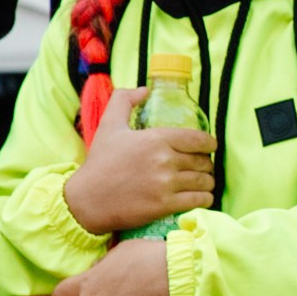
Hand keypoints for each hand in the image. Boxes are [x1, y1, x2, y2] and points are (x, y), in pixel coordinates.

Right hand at [60, 86, 215, 237]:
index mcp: (156, 139)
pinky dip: (204, 198)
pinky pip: (199, 200)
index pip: (198, 139)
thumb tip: (144, 90)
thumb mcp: (109, 125)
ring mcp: (166, 184)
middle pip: (203, 161)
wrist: (86, 200)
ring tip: (202, 183)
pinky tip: (201, 197)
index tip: (210, 147)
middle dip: (206, 164)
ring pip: (204, 181)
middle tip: (201, 168)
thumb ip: (124, 101)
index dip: (209, 143)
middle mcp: (164, 160)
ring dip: (207, 182)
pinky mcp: (165, 205)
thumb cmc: (100, 163)